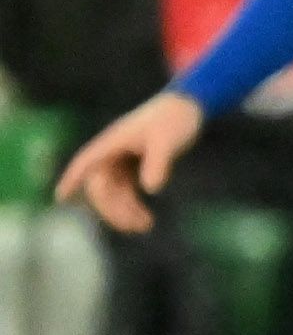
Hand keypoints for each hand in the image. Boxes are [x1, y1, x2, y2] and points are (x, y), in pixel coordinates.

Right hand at [55, 89, 203, 235]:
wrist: (189, 108)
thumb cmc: (175, 119)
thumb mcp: (167, 141)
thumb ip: (158, 163)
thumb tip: (150, 189)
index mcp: (112, 143)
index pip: (85, 162)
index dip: (72, 179)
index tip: (60, 198)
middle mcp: (112, 153)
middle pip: (99, 186)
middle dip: (111, 208)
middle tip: (133, 226)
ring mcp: (121, 162)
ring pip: (112, 193)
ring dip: (123, 212)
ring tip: (146, 226)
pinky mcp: (133, 168)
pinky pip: (125, 193)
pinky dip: (132, 207)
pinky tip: (146, 221)